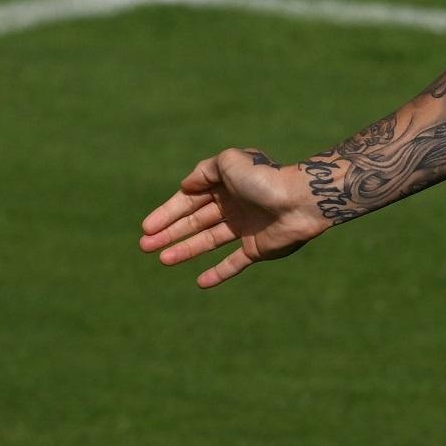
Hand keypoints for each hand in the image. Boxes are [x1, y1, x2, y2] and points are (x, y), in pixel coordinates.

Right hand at [137, 147, 328, 289]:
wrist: (300, 201)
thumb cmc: (264, 179)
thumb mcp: (229, 162)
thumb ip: (204, 171)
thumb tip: (185, 187)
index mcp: (225, 185)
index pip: (189, 200)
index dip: (167, 213)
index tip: (147, 227)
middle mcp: (233, 206)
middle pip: (194, 222)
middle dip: (170, 233)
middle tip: (145, 246)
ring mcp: (245, 229)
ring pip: (208, 241)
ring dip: (185, 250)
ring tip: (162, 259)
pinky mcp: (257, 248)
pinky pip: (233, 264)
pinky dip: (218, 273)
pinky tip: (200, 282)